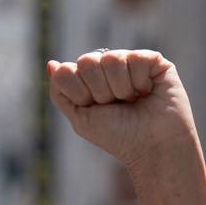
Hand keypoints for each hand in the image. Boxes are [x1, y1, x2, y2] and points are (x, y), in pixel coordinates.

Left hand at [47, 50, 200, 173]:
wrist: (152, 146)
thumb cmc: (117, 135)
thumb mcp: (80, 117)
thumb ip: (61, 91)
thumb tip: (52, 64)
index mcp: (88, 79)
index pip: (67, 70)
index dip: (78, 93)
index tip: (93, 108)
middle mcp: (108, 67)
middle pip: (87, 61)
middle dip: (99, 91)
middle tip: (115, 105)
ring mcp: (130, 61)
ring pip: (111, 58)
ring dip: (119, 88)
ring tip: (132, 101)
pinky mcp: (153, 60)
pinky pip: (135, 58)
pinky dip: (139, 82)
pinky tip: (147, 92)